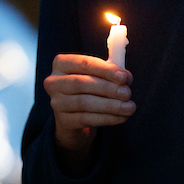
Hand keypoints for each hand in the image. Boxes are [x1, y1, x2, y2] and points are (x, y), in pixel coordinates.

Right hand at [43, 54, 134, 174]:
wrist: (75, 117)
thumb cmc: (90, 89)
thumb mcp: (99, 76)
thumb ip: (112, 72)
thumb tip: (125, 76)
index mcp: (61, 64)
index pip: (83, 63)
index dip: (105, 70)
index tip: (124, 77)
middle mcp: (53, 82)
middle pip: (81, 83)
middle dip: (108, 88)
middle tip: (128, 93)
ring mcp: (56, 102)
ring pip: (84, 103)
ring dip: (111, 105)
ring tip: (129, 107)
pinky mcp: (63, 121)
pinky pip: (87, 119)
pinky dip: (107, 118)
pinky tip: (121, 117)